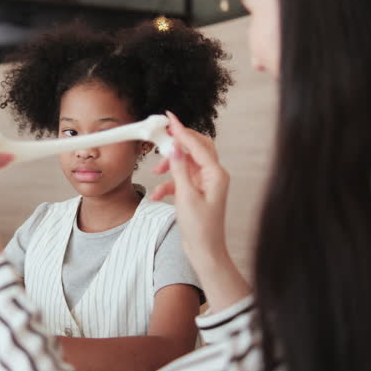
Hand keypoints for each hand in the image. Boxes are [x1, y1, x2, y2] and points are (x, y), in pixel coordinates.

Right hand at [151, 111, 229, 263]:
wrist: (205, 251)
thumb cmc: (201, 229)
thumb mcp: (186, 197)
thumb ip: (180, 170)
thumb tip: (175, 148)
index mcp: (215, 174)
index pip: (197, 144)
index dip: (181, 130)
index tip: (169, 119)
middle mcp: (212, 175)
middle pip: (195, 148)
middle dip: (176, 144)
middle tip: (160, 138)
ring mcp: (205, 183)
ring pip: (185, 164)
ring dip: (169, 167)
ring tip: (155, 172)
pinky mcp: (196, 192)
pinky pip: (180, 180)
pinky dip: (167, 184)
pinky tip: (157, 195)